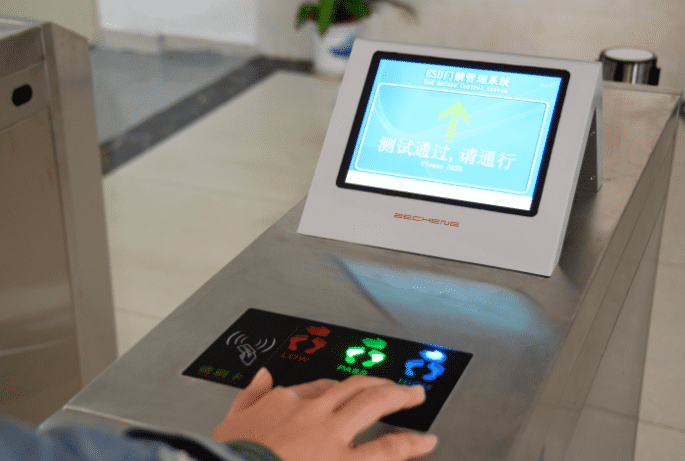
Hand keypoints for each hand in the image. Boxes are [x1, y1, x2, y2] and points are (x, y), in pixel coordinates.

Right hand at [213, 368, 436, 460]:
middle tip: (396, 384)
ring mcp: (331, 435)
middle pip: (355, 386)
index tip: (350, 391)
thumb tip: (262, 375)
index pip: (320, 386)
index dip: (339, 389)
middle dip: (379, 382)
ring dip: (400, 397)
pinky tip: (425, 442)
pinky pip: (386, 449)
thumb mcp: (232, 422)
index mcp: (286, 401)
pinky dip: (409, 443)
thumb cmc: (230, 456)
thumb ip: (249, 396)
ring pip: (375, 404)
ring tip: (416, 396)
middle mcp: (313, 411)